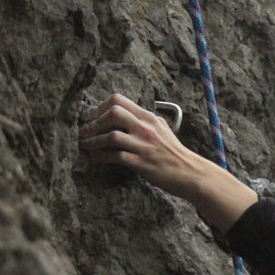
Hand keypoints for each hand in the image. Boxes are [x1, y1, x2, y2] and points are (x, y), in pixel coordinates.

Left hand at [78, 93, 257, 231]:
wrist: (191, 173)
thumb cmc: (175, 154)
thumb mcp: (163, 130)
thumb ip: (145, 122)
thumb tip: (127, 116)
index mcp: (149, 117)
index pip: (118, 100)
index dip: (99, 106)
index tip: (90, 115)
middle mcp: (146, 128)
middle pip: (113, 113)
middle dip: (93, 121)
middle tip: (84, 129)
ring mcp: (143, 145)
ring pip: (111, 135)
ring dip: (93, 140)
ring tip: (85, 145)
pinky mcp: (141, 162)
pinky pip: (115, 156)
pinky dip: (100, 156)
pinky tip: (95, 158)